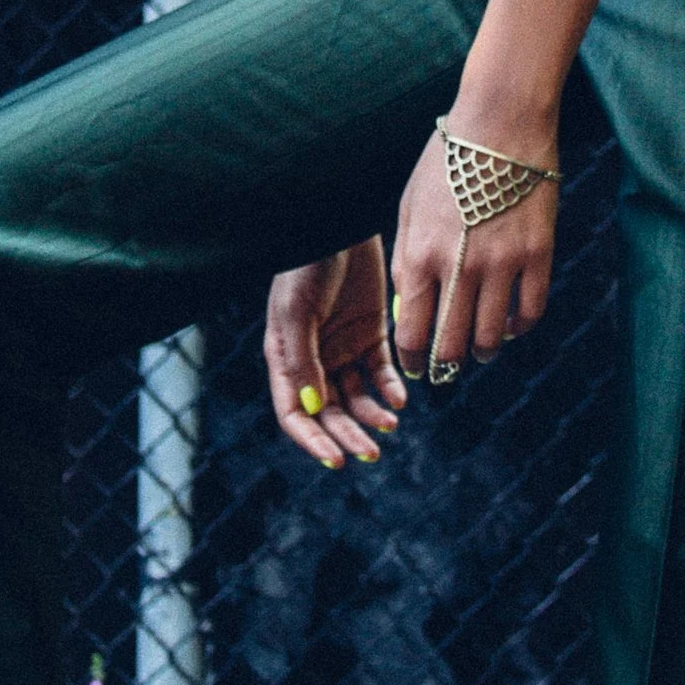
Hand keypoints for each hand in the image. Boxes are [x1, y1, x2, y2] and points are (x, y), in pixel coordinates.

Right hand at [264, 238, 405, 468]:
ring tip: (390, 422)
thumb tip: (313, 406)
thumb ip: (302, 359)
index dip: (313, 441)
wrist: (340, 224)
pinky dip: (390, 388)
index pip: (295, 414)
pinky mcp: (371, 334)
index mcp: (286, 358)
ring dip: (372, 415)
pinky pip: (381, 372)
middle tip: (372, 453)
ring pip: (357, 398)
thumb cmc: (308, 264)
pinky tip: (399, 398)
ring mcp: (342, 348)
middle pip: (328, 413)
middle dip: (348, 436)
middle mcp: (313, 359)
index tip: (337, 460)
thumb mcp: (297, 310)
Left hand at [390, 113, 558, 381]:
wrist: (499, 122)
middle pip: (450, 344)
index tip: (416, 364)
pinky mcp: (538, 254)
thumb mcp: (410, 207)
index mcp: (421, 254)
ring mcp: (502, 263)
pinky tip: (509, 326)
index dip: (412, 357)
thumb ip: (408, 259)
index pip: (412, 330)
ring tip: (479, 350)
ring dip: (481, 351)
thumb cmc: (447, 162)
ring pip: (490, 335)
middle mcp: (459, 266)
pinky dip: (518, 328)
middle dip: (444, 365)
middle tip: (446, 367)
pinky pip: (530, 311)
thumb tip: (410, 307)